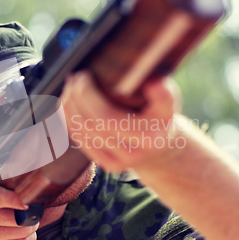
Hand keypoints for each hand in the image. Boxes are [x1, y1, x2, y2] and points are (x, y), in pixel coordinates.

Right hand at [0, 179, 37, 239]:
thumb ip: (1, 183)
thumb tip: (28, 179)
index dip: (17, 200)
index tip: (30, 202)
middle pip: (16, 218)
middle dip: (31, 215)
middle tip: (35, 212)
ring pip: (20, 232)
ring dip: (31, 227)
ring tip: (29, 222)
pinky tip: (25, 234)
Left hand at [61, 70, 180, 171]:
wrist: (162, 148)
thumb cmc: (161, 116)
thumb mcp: (169, 104)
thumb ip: (164, 94)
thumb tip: (151, 82)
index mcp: (148, 136)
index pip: (107, 116)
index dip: (89, 95)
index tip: (86, 74)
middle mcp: (132, 153)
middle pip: (90, 122)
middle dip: (77, 96)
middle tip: (76, 76)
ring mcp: (118, 163)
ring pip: (81, 131)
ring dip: (70, 105)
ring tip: (72, 85)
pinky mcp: (107, 165)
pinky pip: (80, 139)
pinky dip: (70, 119)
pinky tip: (70, 103)